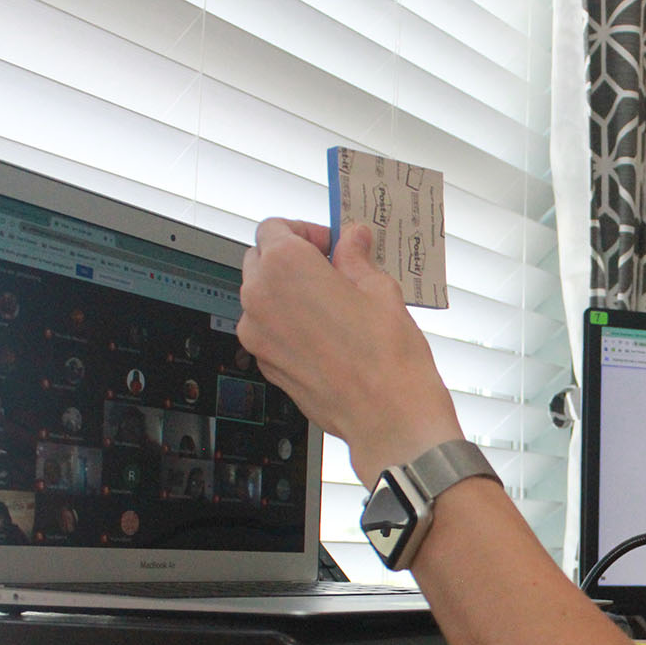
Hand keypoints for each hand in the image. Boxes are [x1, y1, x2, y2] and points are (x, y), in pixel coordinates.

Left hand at [237, 219, 462, 482]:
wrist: (388, 416)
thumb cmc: (387, 356)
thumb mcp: (379, 289)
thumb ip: (356, 258)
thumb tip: (352, 240)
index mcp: (285, 267)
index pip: (274, 228)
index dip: (305, 232)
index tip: (331, 244)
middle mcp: (260, 298)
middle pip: (260, 260)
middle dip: (292, 259)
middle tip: (333, 270)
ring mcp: (258, 335)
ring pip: (261, 297)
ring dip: (288, 293)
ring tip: (333, 305)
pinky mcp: (265, 364)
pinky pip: (268, 330)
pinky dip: (289, 324)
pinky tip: (327, 334)